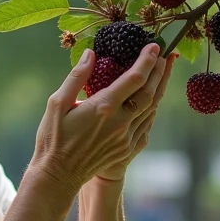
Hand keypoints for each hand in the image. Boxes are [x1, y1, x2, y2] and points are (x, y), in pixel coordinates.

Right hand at [29, 43, 175, 196]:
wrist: (59, 175)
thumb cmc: (53, 138)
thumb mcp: (56, 103)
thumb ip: (76, 77)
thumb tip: (90, 54)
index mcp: (103, 107)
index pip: (134, 78)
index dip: (147, 59)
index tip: (153, 45)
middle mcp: (120, 122)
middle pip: (150, 92)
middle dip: (160, 71)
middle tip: (166, 54)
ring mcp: (126, 138)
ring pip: (152, 108)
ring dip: (160, 88)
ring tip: (164, 72)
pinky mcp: (128, 149)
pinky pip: (147, 124)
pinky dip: (152, 108)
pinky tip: (152, 99)